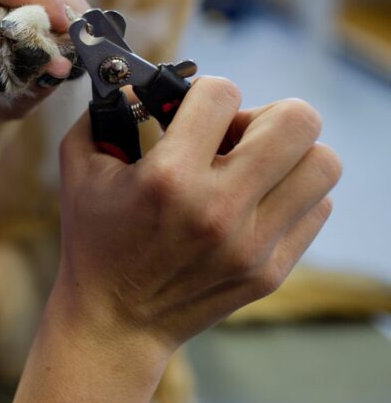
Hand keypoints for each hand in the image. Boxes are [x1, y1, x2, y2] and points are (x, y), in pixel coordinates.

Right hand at [54, 77, 341, 352]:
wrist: (115, 321)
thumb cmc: (94, 239)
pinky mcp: (272, 270)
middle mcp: (218, 208)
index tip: (192, 112)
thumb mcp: (79, 169)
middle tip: (235, 136)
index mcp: (168, 177)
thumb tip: (142, 81)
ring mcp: (253, 243)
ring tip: (253, 168)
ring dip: (289, 154)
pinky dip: (290, 194)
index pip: (222, 93)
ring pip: (322, 163)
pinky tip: (254, 202)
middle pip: (296, 121)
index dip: (206, 92)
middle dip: (264, 114)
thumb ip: (106, 112)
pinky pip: (316, 207)